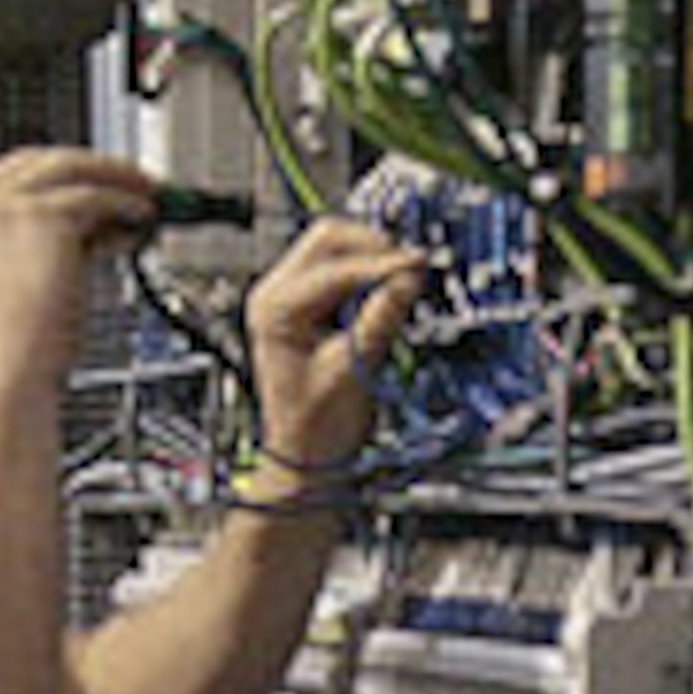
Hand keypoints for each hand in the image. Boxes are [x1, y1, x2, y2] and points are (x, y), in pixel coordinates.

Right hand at [0, 149, 156, 412]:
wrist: (1, 384)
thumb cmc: (3, 358)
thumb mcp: (8, 283)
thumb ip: (35, 243)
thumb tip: (87, 224)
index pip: (6, 178)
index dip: (55, 181)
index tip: (88, 186)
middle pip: (36, 162)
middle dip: (88, 169)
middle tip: (125, 180)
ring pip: (67, 168)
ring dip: (114, 178)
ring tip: (144, 195)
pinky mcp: (37, 214)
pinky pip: (92, 196)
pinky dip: (124, 202)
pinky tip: (141, 217)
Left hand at [243, 217, 426, 483]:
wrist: (304, 455)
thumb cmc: (316, 424)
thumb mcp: (352, 371)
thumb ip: (379, 320)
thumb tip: (408, 278)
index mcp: (274, 309)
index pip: (334, 269)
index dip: (381, 265)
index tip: (418, 266)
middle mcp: (274, 293)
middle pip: (328, 239)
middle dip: (373, 248)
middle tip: (412, 267)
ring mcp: (290, 295)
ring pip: (336, 248)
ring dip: (372, 258)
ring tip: (404, 280)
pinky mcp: (309, 303)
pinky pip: (342, 270)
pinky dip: (368, 273)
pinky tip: (389, 289)